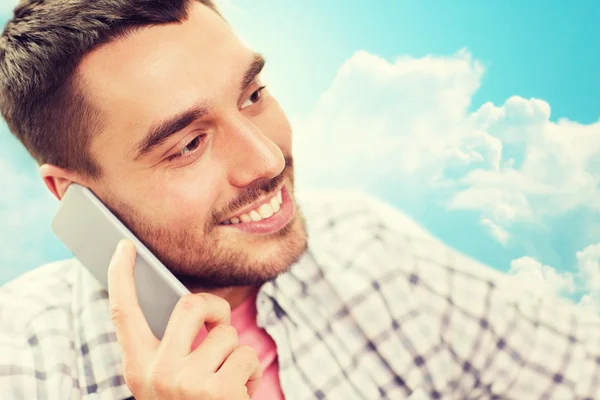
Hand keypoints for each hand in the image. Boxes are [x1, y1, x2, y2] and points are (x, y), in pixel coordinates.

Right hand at [107, 239, 261, 398]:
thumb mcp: (167, 382)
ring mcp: (186, 383)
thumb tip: (192, 306)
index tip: (124, 246)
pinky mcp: (218, 391)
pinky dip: (250, 374)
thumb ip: (171, 348)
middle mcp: (156, 373)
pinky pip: (247, 357)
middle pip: (191, 304)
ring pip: (227, 335)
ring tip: (226, 384)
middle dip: (216, 309)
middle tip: (220, 327)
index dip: (120, 276)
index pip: (123, 313)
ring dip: (235, 356)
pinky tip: (239, 396)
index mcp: (139, 368)